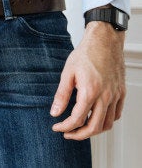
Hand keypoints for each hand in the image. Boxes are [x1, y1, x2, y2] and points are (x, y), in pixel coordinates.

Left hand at [51, 21, 125, 139]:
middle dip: (78, 135)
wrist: (104, 41)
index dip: (65, 127)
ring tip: (80, 128)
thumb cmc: (86, 54)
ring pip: (107, 124)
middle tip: (67, 133)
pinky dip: (106, 121)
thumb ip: (61, 95)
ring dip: (93, 130)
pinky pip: (116, 114)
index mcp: (90, 92)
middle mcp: (105, 96)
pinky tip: (95, 118)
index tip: (56, 127)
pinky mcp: (121, 92)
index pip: (77, 119)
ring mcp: (115, 95)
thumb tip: (55, 112)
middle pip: (94, 127)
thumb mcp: (67, 73)